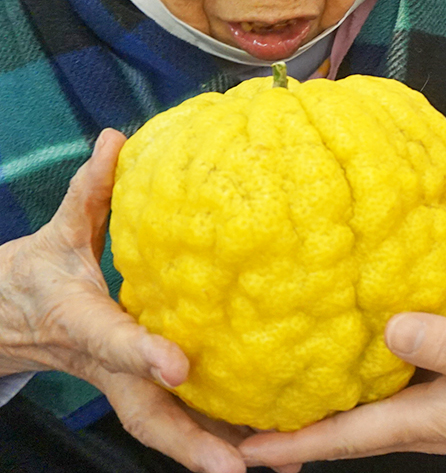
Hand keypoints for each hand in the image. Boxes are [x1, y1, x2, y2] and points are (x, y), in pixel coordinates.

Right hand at [0, 130, 296, 472]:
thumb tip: (116, 138)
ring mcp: (127, 385)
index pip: (111, 340)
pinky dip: (222, 435)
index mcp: (84, 323)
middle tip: (236, 468)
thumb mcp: (60, 231)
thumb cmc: (42, 273)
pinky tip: (275, 446)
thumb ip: (91, 190)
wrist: (11, 320)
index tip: (178, 364)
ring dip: (218, 450)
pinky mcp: (145, 390)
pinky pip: (185, 418)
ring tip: (284, 461)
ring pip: (171, 428)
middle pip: (147, 414)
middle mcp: (109, 366)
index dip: (141, 352)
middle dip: (189, 442)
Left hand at [239, 313, 445, 471]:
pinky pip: (394, 398)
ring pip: (365, 416)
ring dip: (323, 411)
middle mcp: (421, 423)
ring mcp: (436, 417)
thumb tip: (390, 328)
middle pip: (343, 432)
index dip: (290, 444)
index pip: (343, 437)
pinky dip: (364, 389)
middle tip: (241, 419)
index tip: (239, 446)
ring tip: (283, 391)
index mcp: (425, 418)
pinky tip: (361, 363)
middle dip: (293, 431)